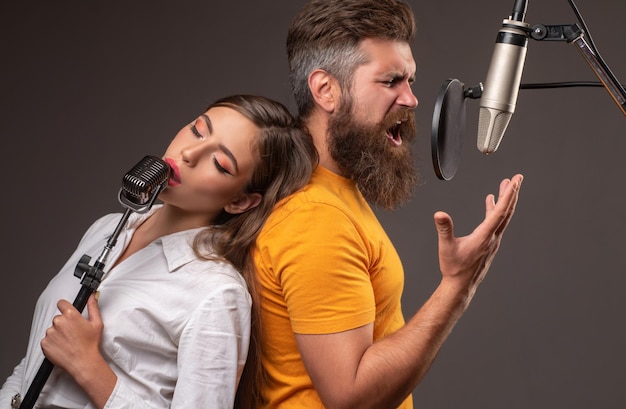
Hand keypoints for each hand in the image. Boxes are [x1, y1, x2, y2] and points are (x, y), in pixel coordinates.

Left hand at [41, 294, 104, 376]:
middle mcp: (58, 322)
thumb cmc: (91, 344)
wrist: (83, 362)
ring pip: (52, 329)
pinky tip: (62, 347)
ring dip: (57, 334)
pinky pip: (46, 340)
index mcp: (71, 315)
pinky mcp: (44, 343)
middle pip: (58, 318)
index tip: (68, 314)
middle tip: (72, 333)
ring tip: (68, 342)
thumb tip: (92, 296)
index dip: (65, 308)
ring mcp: (50, 333)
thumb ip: (93, 306)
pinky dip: (52, 343)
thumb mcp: (97, 323)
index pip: (61, 303)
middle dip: (63, 324)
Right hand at [434, 174, 522, 299]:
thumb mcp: (446, 246)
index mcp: (485, 236)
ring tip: (507, 185)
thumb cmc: (454, 268)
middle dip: (512, 193)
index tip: (515, 181)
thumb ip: (444, 229)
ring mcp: (492, 241)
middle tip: (518, 178)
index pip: (500, 212)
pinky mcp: (489, 243)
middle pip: (506, 212)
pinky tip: (490, 201)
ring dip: (505, 200)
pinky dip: (495, 210)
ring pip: (503, 217)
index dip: (508, 195)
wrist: (460, 285)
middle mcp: (493, 238)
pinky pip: (496, 223)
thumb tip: (439, 214)